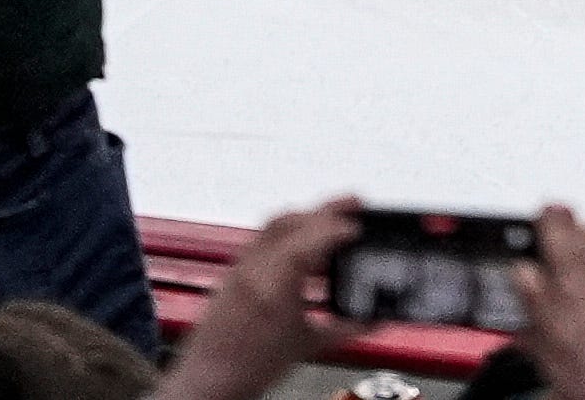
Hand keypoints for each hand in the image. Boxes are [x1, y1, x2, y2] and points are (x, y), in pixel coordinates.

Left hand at [153, 200, 364, 399]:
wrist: (211, 379)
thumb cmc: (252, 366)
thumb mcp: (307, 345)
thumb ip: (345, 329)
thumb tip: (373, 320)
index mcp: (274, 282)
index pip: (308, 237)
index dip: (335, 226)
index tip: (357, 226)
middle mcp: (254, 267)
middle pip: (292, 221)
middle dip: (325, 211)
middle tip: (353, 205)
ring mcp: (241, 265)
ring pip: (275, 225)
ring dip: (306, 218)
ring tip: (332, 221)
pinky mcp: (234, 269)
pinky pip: (263, 238)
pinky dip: (288, 232)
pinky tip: (305, 244)